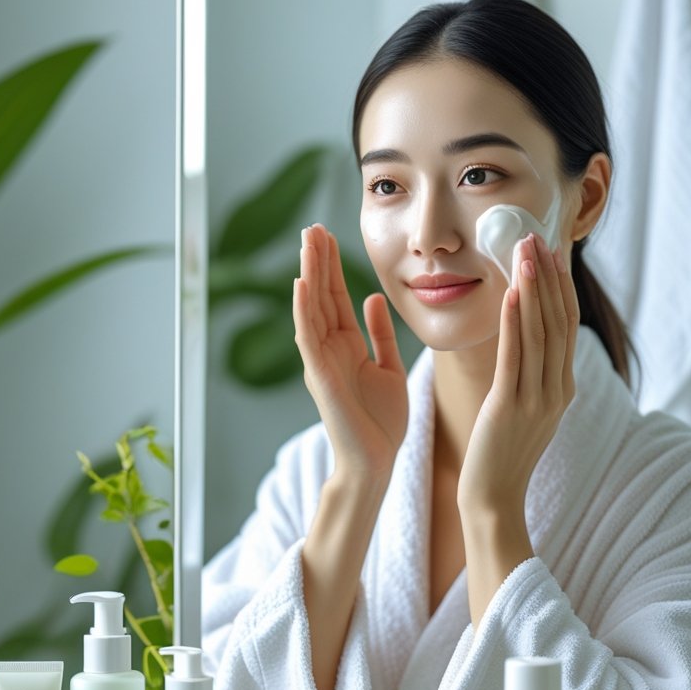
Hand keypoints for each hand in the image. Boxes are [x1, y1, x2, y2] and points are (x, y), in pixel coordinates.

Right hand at [294, 224, 407, 480]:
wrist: (376, 463)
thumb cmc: (382, 422)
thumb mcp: (389, 368)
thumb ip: (380, 334)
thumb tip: (374, 297)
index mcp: (346, 347)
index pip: (336, 298)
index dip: (332, 266)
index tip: (330, 235)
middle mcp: (329, 350)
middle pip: (320, 296)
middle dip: (317, 261)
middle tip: (312, 227)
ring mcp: (322, 362)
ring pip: (311, 309)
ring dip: (309, 275)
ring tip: (307, 243)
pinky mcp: (320, 377)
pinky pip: (308, 338)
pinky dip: (304, 311)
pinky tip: (301, 284)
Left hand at [457, 232, 579, 522]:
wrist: (493, 499)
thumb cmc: (503, 455)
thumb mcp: (528, 411)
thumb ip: (535, 377)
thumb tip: (531, 342)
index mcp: (563, 388)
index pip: (566, 327)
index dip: (561, 287)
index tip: (552, 253)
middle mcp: (557, 390)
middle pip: (558, 322)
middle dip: (549, 277)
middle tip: (539, 237)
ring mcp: (537, 398)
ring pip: (540, 333)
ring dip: (533, 288)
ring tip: (526, 251)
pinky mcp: (511, 406)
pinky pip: (515, 357)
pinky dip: (515, 323)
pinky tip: (512, 294)